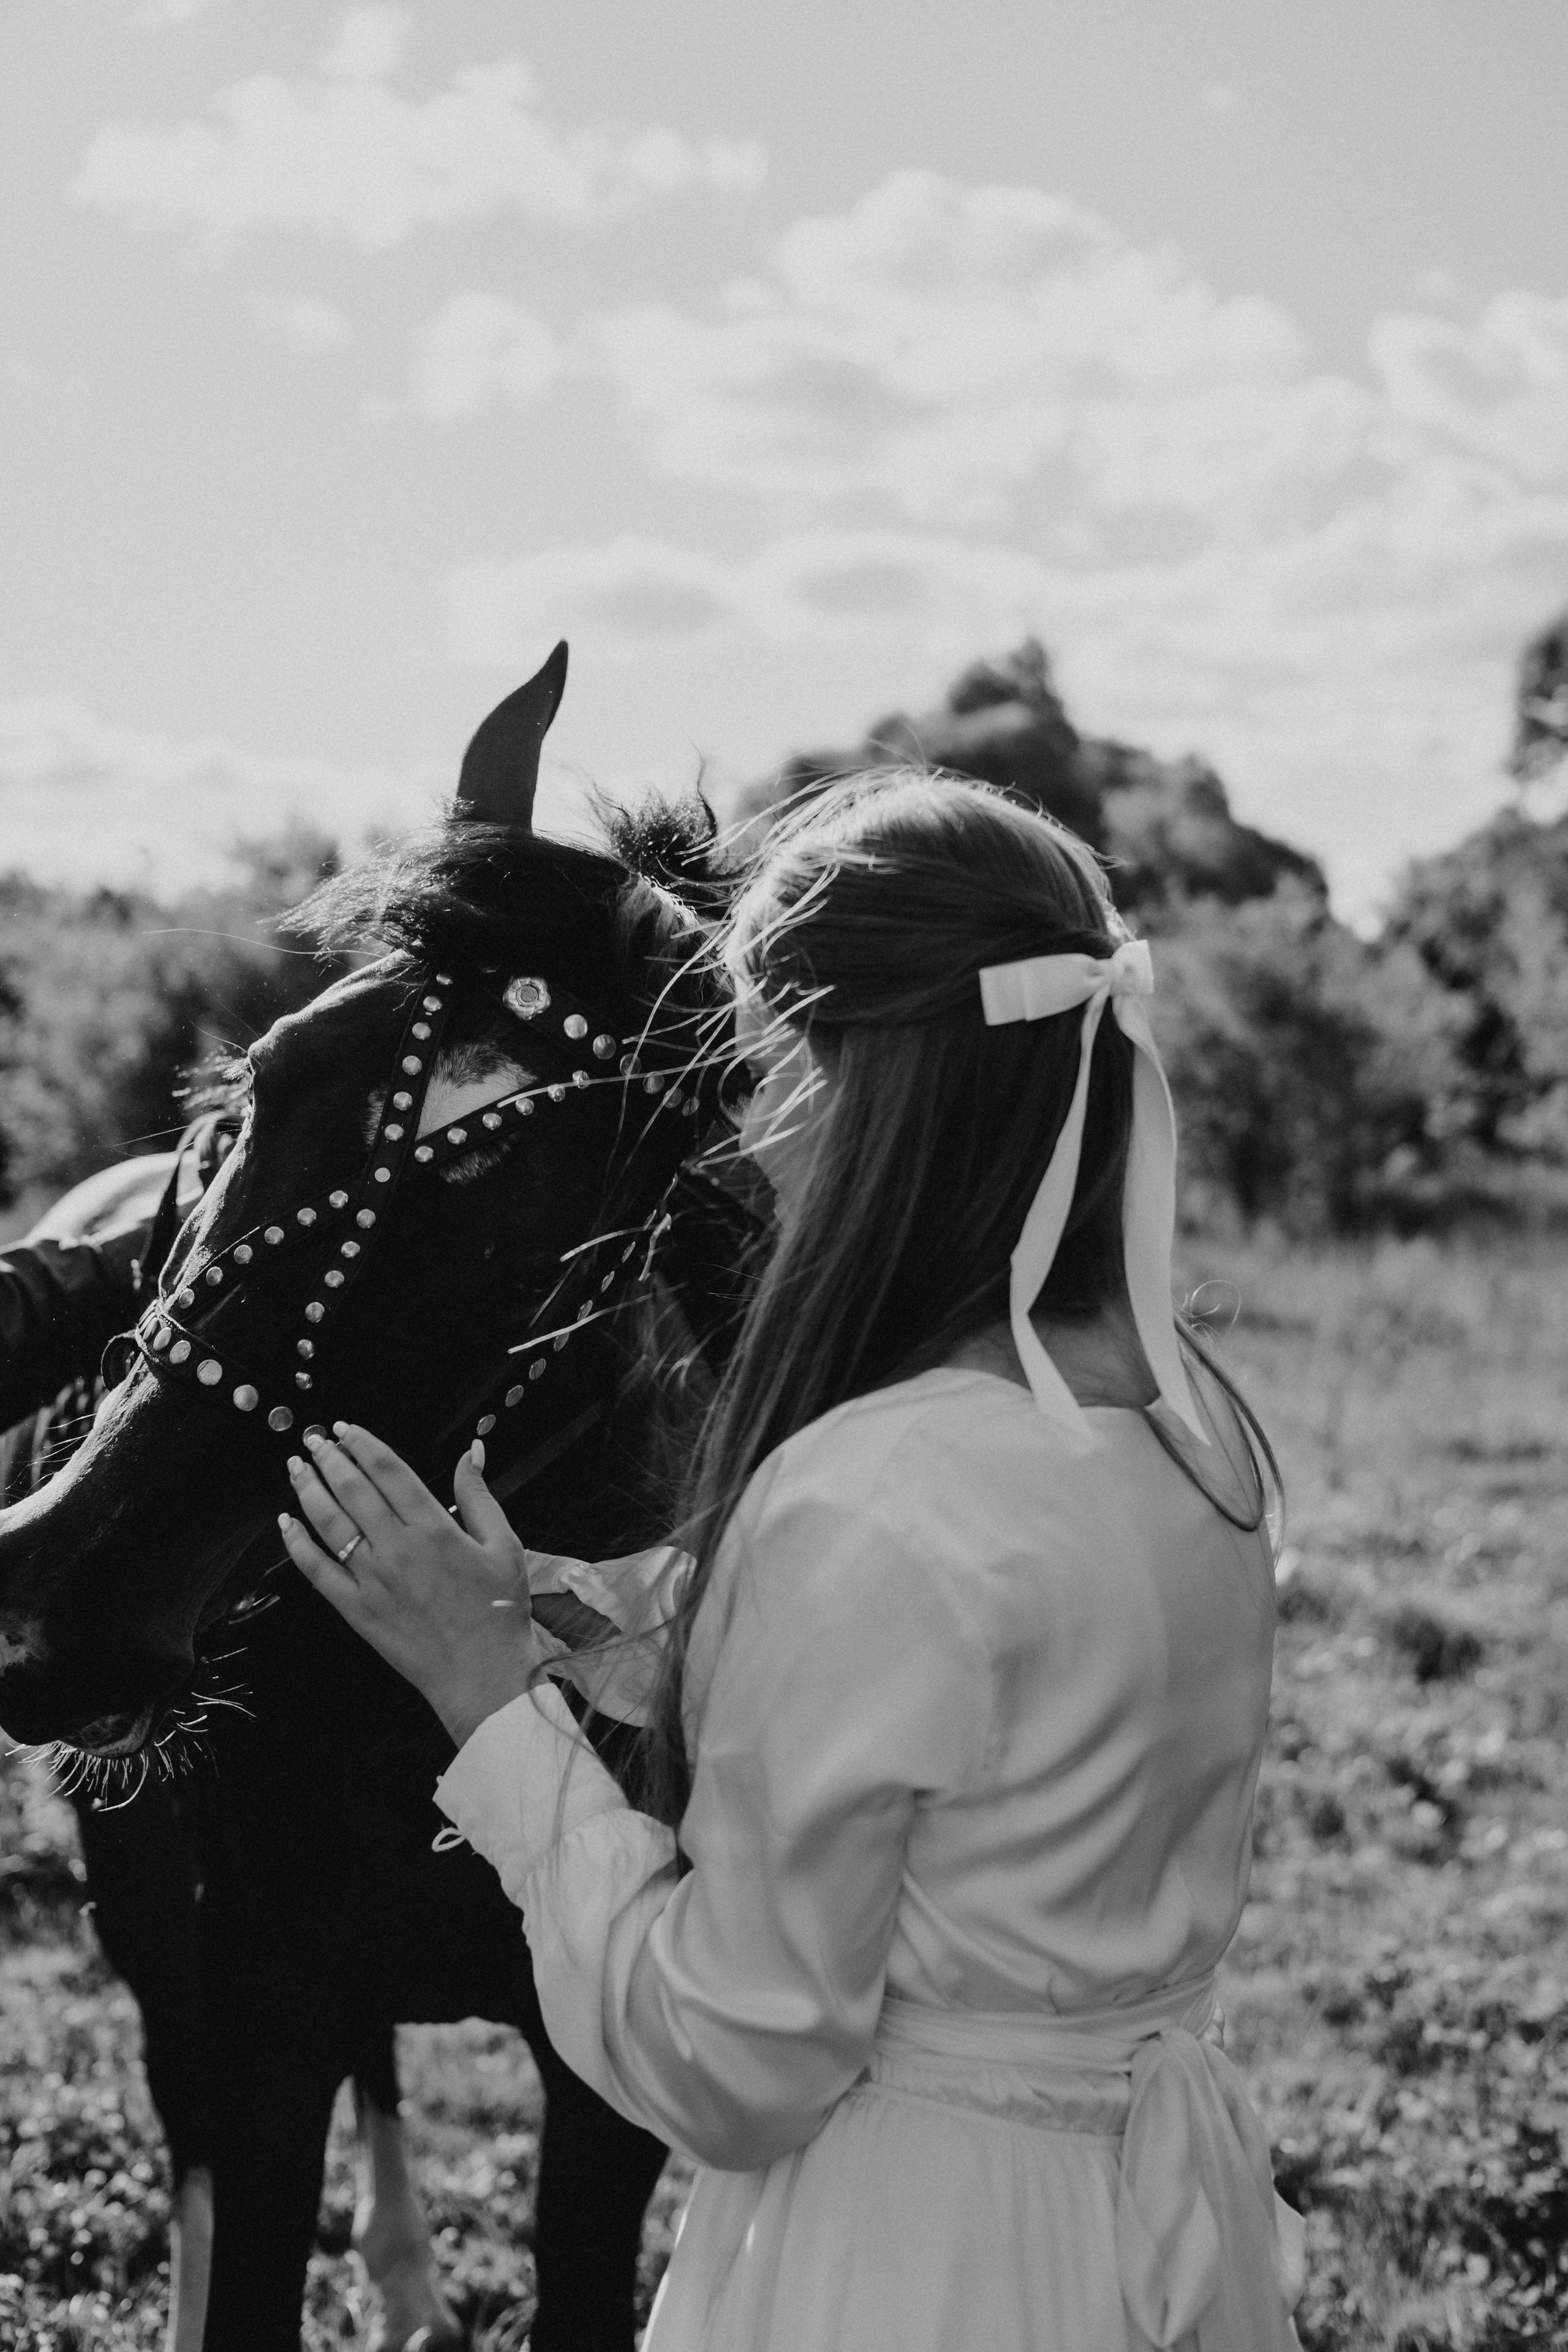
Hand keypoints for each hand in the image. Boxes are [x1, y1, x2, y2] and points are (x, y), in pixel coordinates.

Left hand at [278, 1423, 540, 1747]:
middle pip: (352, 1490)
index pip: (388, 1471)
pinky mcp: (357, 1610)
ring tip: (296, 1468)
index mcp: (434, 1528)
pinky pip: (317, 1572)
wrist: (483, 1674)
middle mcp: (397, 1549)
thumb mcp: (504, 1545)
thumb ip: (479, 1496)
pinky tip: (286, 1524)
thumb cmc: (498, 1612)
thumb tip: (470, 1453)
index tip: (345, 1429)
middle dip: (328, 1458)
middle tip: (313, 1440)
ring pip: (330, 1524)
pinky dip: (297, 1545)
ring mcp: (372, 1580)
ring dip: (308, 1490)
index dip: (362, 1444)